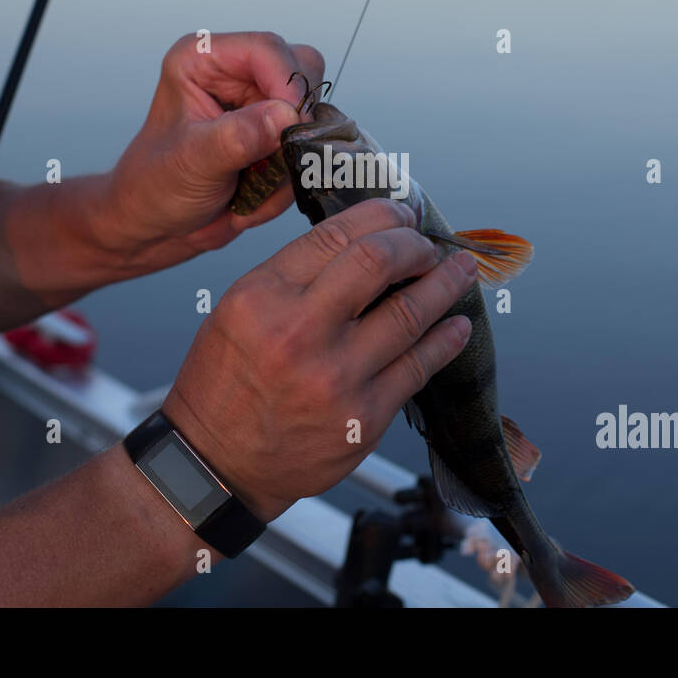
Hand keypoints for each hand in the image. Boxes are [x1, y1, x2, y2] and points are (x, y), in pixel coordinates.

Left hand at [93, 31, 324, 270]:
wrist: (153, 226)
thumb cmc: (152, 188)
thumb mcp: (191, 162)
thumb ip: (237, 137)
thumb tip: (286, 116)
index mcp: (203, 60)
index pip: (267, 49)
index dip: (288, 84)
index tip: (292, 126)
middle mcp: (234, 73)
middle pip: (302, 74)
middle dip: (292, 127)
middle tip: (272, 164)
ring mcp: (257, 104)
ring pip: (310, 117)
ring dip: (288, 163)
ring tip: (251, 192)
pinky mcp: (272, 135)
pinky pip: (306, 150)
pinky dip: (287, 182)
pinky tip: (253, 199)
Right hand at [161, 198, 478, 521]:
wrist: (217, 464)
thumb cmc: (224, 384)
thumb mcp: (238, 311)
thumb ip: (294, 276)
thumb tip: (362, 241)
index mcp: (263, 296)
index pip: (336, 235)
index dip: (381, 215)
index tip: (400, 213)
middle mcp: (299, 332)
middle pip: (378, 261)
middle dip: (415, 244)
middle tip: (428, 243)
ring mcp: (336, 377)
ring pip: (409, 313)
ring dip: (445, 285)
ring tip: (460, 271)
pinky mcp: (363, 417)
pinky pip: (418, 367)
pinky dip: (445, 341)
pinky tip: (456, 326)